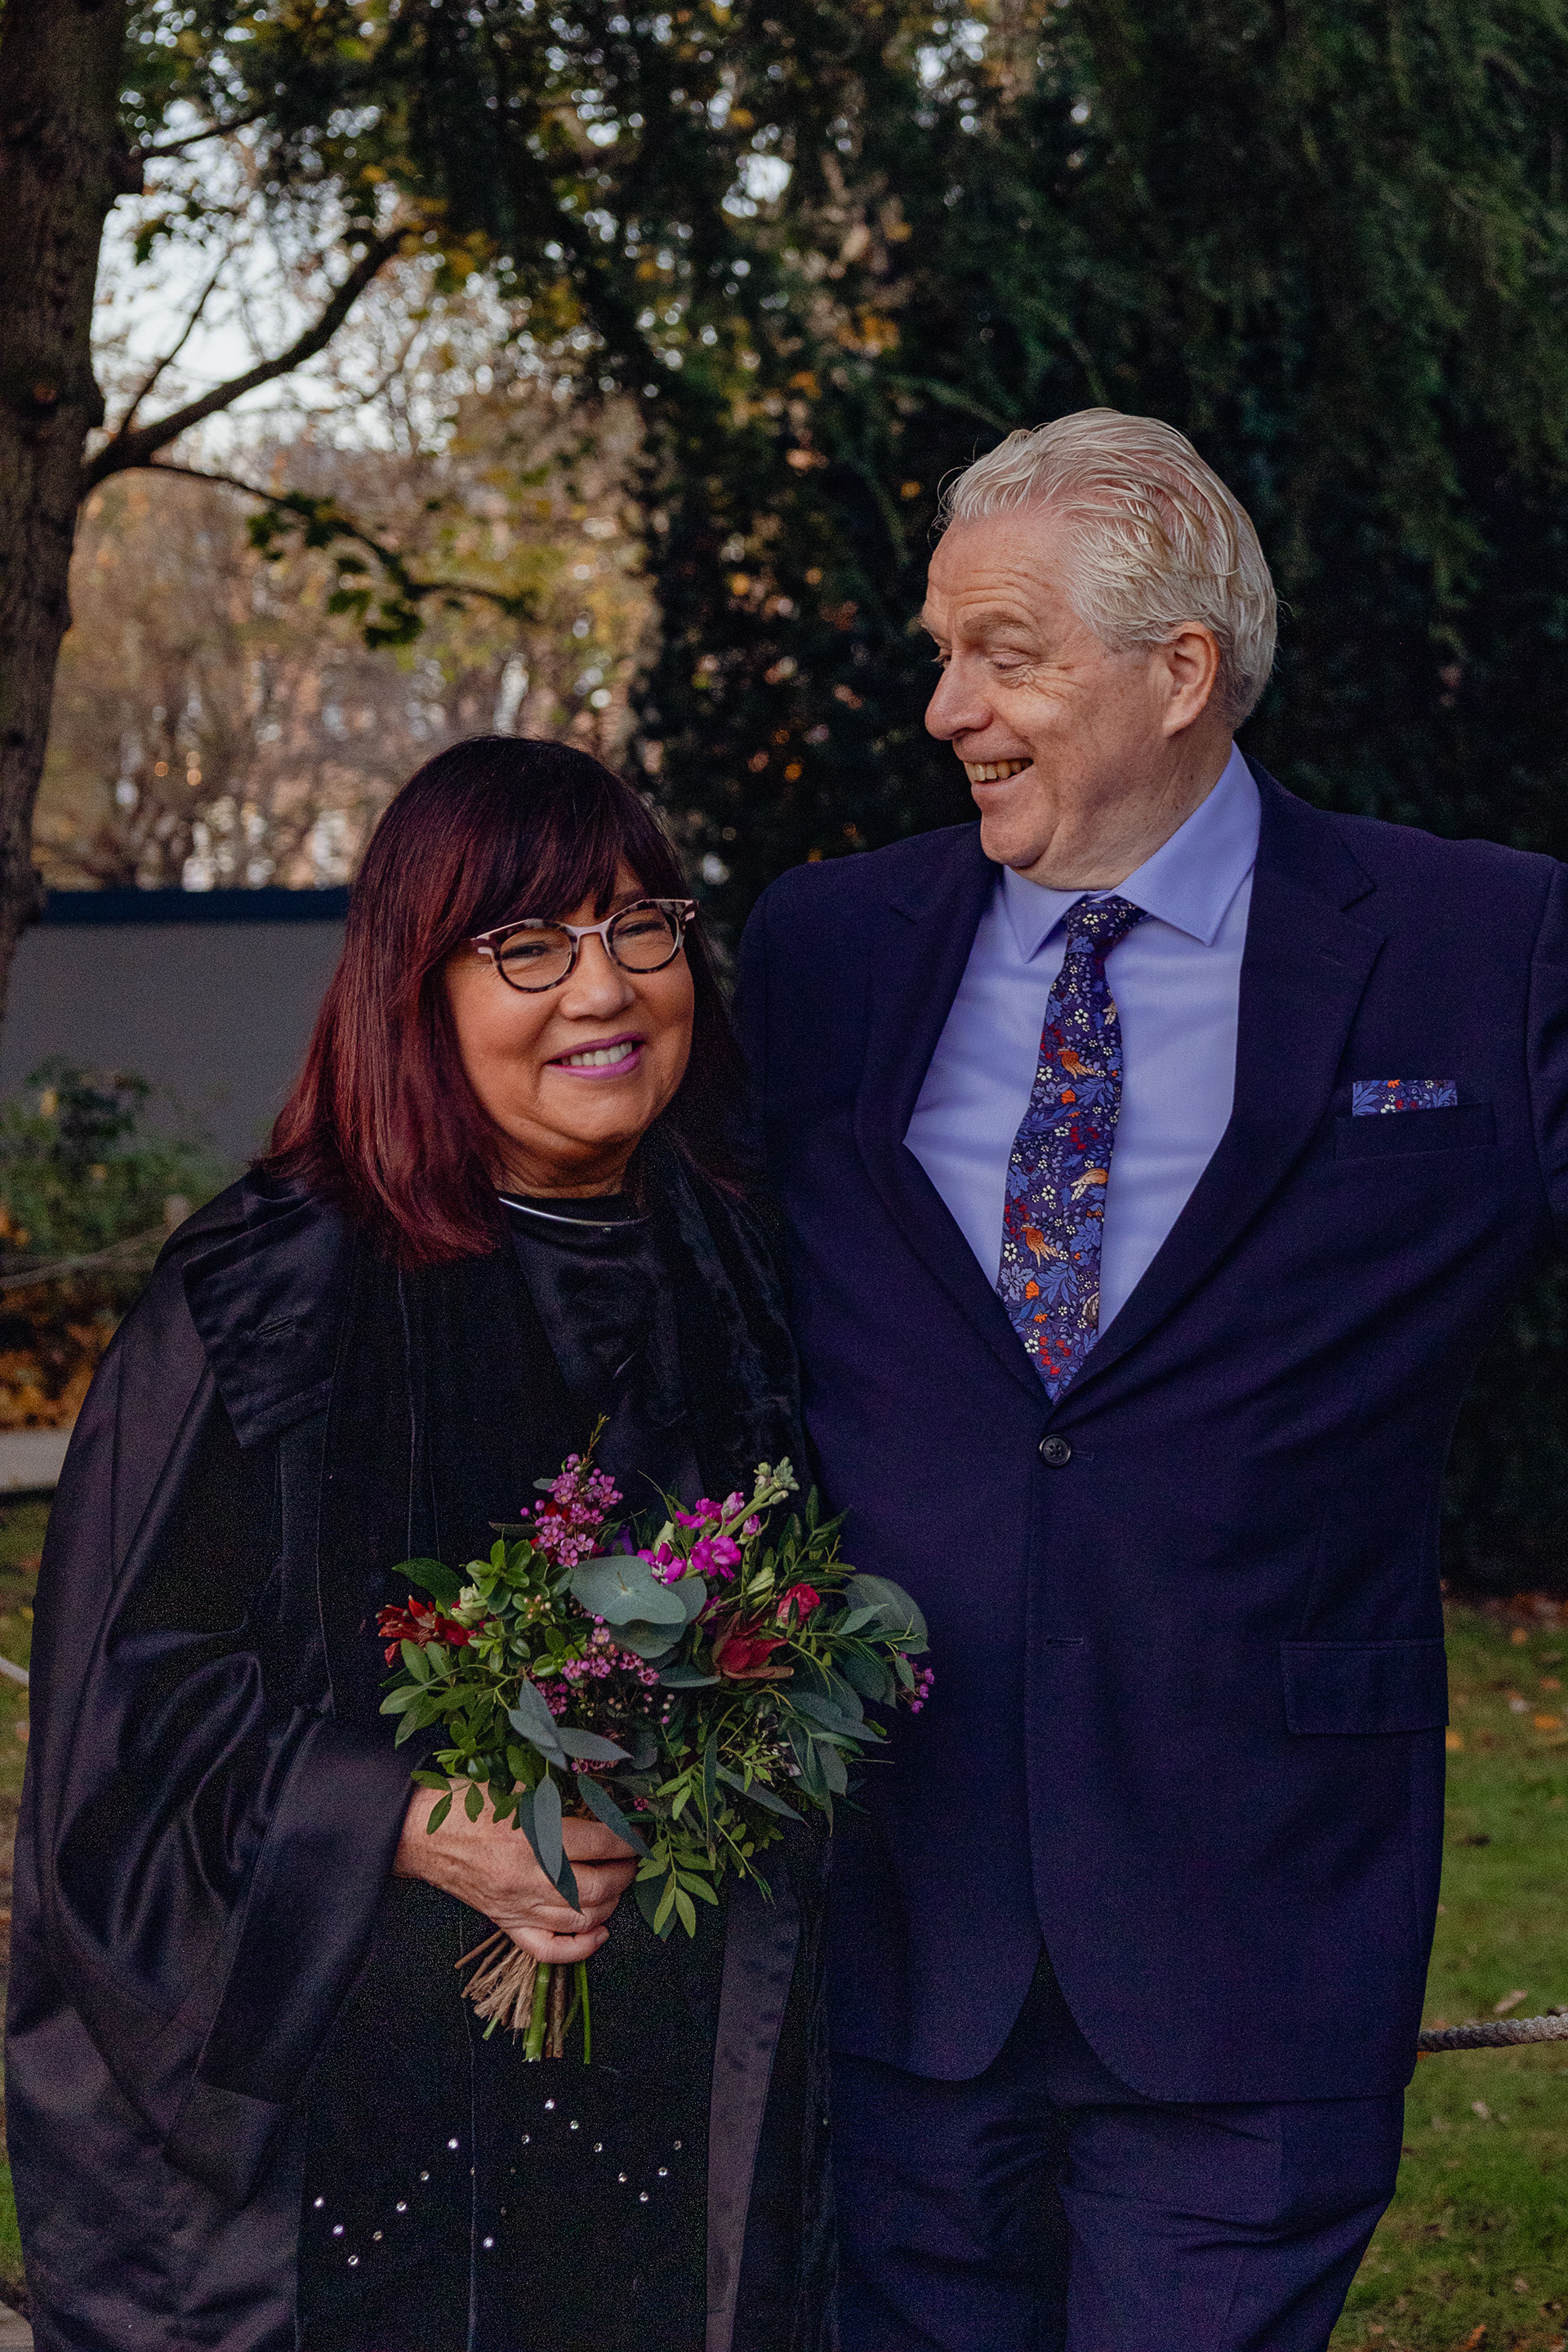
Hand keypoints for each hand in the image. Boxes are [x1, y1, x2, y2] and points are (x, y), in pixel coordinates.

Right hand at [393, 1784, 636, 1963]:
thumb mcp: (517, 1784)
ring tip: (617, 1884)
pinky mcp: (506, 1923)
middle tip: (632, 1859)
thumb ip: (560, 1795)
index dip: (626, 1838)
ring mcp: (517, 1906)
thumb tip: (605, 1803)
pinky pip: (548, 1949)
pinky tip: (598, 1932)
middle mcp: (527, 1877)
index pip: (599, 1842)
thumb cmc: (468, 1802)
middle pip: (597, 1886)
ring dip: (611, 1904)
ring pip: (581, 1919)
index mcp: (531, 1835)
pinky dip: (579, 1948)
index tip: (636, 1834)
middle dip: (625, 1873)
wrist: (420, 1832)